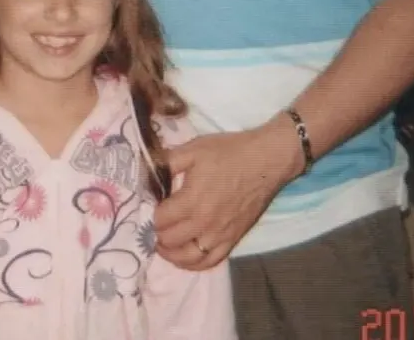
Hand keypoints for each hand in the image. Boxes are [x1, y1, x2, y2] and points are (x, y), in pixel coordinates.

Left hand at [153, 115, 304, 270]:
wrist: (266, 161)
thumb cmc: (229, 152)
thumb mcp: (193, 149)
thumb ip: (166, 162)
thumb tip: (146, 171)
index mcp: (191, 201)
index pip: (160, 219)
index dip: (151, 214)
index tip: (150, 207)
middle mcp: (204, 224)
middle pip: (170, 241)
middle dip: (157, 234)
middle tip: (152, 225)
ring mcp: (220, 235)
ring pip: (189, 258)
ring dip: (172, 255)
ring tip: (163, 245)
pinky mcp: (234, 239)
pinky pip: (211, 261)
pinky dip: (195, 264)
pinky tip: (187, 256)